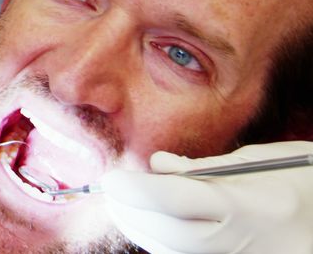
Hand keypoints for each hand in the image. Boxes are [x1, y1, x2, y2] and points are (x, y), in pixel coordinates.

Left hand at [101, 141, 312, 253]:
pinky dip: (158, 241)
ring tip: (123, 203)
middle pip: (168, 231)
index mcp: (252, 206)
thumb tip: (157, 166)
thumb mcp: (260, 160)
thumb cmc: (300, 180)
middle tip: (111, 189)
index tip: (111, 178)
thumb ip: (204, 166)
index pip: (179, 201)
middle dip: (131, 210)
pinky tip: (148, 222)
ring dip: (139, 227)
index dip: (138, 190)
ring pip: (171, 251)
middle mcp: (243, 242)